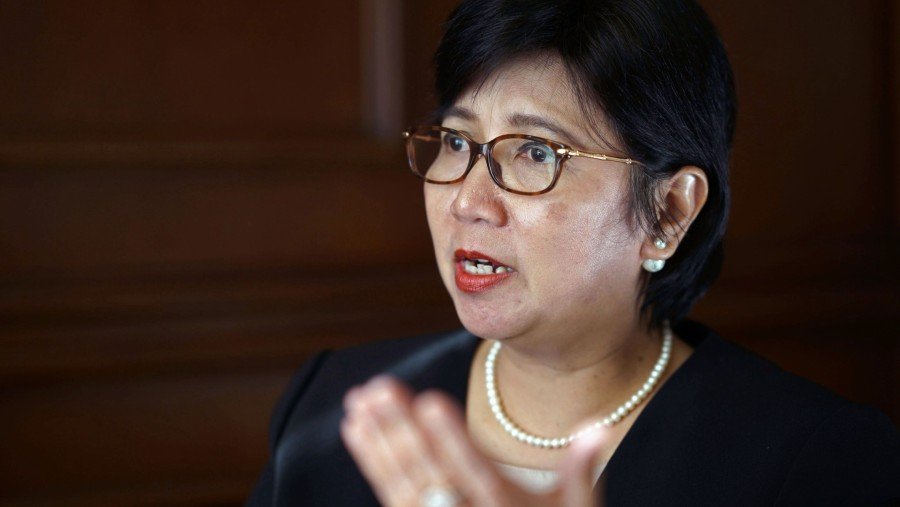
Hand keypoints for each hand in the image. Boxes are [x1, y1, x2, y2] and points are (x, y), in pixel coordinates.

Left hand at [340, 375, 608, 506]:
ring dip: (378, 442)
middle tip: (378, 388)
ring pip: (402, 485)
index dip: (451, 440)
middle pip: (430, 475)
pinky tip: (356, 430)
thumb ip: (580, 472)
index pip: (474, 472)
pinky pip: (391, 498)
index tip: (430, 402)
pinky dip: (372, 462)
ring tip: (359, 402)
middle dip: (401, 430)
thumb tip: (597, 425)